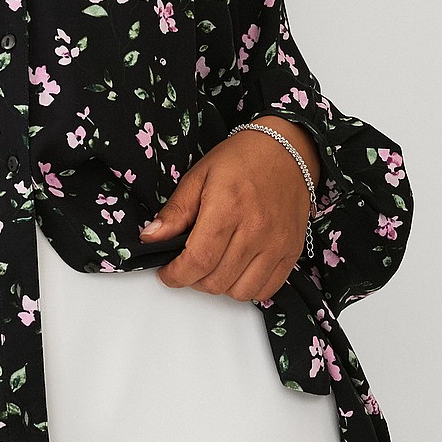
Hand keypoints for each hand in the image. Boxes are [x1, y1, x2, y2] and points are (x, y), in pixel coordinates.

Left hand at [138, 122, 317, 302]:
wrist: (286, 150)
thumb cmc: (242, 159)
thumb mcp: (199, 176)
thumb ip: (175, 211)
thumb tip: (150, 237)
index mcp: (228, 206)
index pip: (198, 259)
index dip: (176, 274)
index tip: (167, 273)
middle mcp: (256, 228)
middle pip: (216, 280)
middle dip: (193, 279)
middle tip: (187, 265)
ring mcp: (277, 243)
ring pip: (240, 291)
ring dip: (219, 285)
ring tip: (213, 265)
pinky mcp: (292, 251)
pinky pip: (266, 289)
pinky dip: (247, 288)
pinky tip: (237, 269)